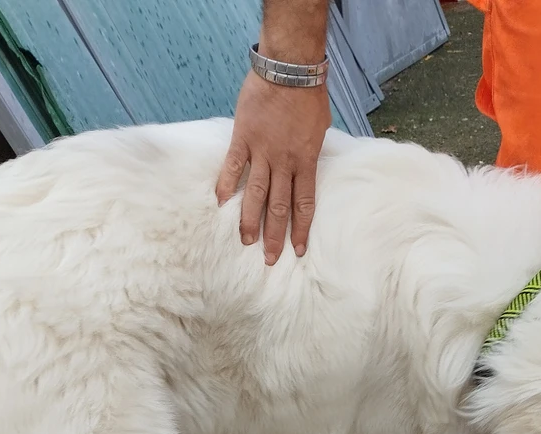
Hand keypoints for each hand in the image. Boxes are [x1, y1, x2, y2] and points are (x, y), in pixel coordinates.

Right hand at [216, 71, 330, 263]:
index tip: (297, 250)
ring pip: (256, 194)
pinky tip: (221, 203)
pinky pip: (233, 166)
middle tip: (270, 259)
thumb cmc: (309, 95)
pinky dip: (227, 184)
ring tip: (245, 241)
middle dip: (275, 235)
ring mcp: (262, 151)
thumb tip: (307, 167)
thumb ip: (311, 152)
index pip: (304, 205)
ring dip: (250, 220)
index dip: (300, 230)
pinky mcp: (243, 137)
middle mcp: (284, 162)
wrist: (289, 67)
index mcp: (305, 162)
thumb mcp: (320, 129)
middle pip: (279, 207)